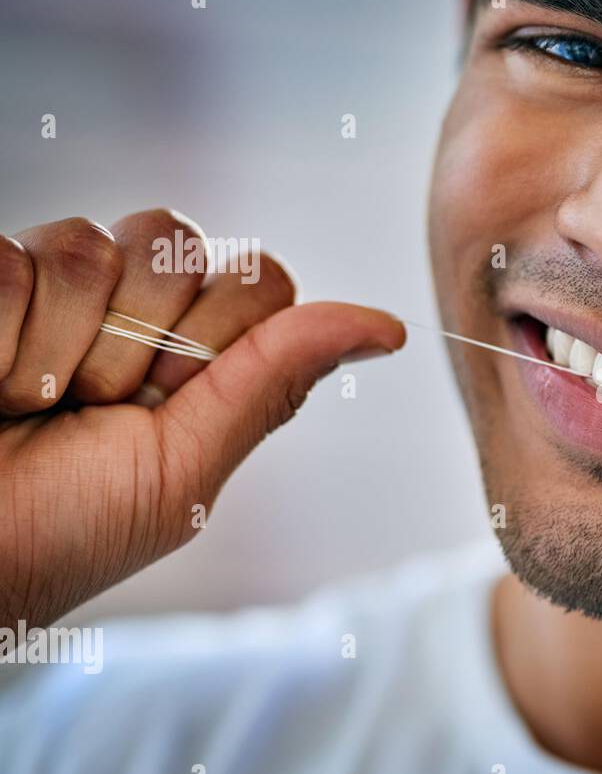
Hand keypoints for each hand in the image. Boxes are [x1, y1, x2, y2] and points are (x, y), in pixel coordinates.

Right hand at [0, 210, 404, 628]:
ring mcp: (49, 283)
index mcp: (195, 353)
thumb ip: (272, 378)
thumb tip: (391, 328)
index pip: (258, 275)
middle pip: (179, 242)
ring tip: (25, 405)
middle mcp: (128, 305)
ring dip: (57, 349)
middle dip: (138, 341)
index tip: (170, 399)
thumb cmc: (66, 532)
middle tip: (91, 407)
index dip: (221, 331)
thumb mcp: (185, 467)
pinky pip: (10, 260)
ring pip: (88, 244)